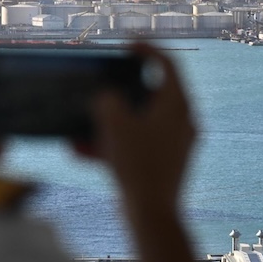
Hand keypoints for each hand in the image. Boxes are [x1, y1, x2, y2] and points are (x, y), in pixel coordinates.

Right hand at [91, 42, 195, 216]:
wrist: (152, 216)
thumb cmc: (138, 166)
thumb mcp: (115, 124)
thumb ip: (108, 101)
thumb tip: (106, 97)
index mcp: (178, 105)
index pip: (167, 64)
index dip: (146, 49)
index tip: (126, 45)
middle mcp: (181, 122)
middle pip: (151, 94)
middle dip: (118, 93)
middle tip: (101, 87)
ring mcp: (174, 144)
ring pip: (138, 122)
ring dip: (108, 123)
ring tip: (80, 130)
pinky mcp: (163, 164)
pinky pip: (135, 145)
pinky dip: (112, 144)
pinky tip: (81, 152)